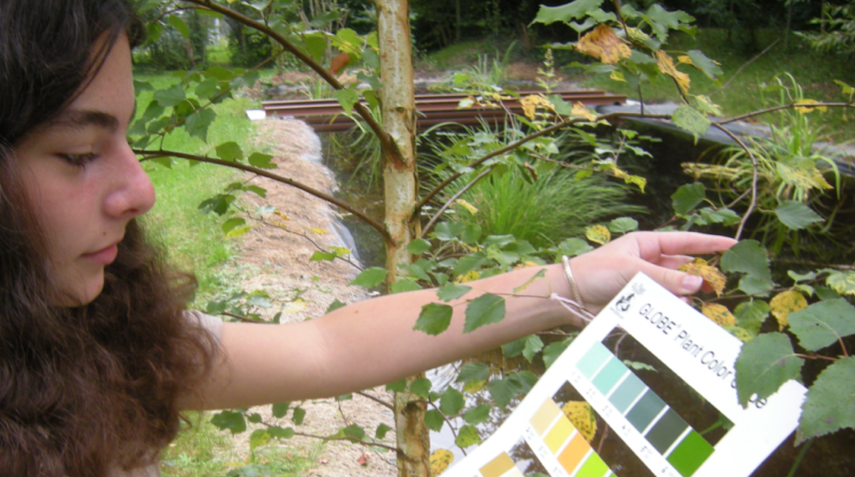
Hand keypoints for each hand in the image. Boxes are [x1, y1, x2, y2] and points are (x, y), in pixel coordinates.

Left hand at [569, 231, 736, 312]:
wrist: (570, 296)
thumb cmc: (595, 273)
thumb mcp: (632, 270)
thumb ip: (664, 278)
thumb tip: (697, 283)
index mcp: (647, 244)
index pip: (685, 241)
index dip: (710, 243)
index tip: (734, 244)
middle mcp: (650, 262)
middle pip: (684, 269)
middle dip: (699, 277)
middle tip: (714, 287)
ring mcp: (646, 283)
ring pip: (677, 290)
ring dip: (683, 297)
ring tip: (683, 303)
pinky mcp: (641, 302)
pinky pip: (665, 306)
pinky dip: (672, 310)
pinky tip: (674, 314)